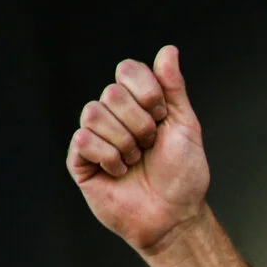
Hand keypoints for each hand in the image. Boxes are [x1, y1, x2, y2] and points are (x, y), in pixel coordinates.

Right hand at [65, 45, 209, 253]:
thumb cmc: (183, 176)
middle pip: (111, 93)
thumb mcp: (186, 126)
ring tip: (135, 161)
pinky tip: (120, 172)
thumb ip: (173, 87)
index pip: (127, 70)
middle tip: (150, 146)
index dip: (146, 91)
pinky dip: (109, 157)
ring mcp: (95, 137)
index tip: (162, 117)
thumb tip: (168, 50)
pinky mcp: (81, 161)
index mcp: (138, 104)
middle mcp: (114, 116)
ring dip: (124, 142)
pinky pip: (83, 139)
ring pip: (93, 113)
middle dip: (140, 123)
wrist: (174, 216)